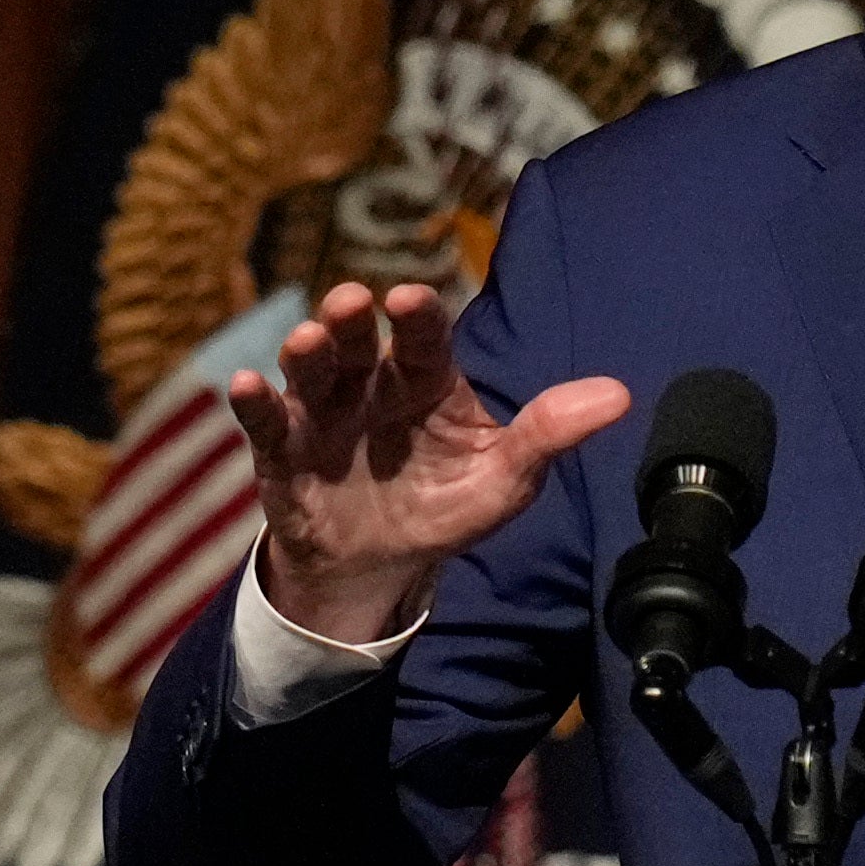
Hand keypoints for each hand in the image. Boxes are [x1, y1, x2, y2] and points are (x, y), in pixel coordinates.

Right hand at [226, 283, 629, 644]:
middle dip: (349, 318)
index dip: (415, 315)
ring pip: (309, 370)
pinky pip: (266, 421)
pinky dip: (253, 403)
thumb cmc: (447, 506)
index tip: (408, 298)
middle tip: (350, 303)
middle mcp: (371, 384)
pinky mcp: (285, 452)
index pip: (423, 337)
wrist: (384, 567)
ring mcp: (323, 414)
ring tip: (306, 341)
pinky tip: (244, 387)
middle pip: (357, 340)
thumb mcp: (506, 479)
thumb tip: (620, 395)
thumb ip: (551, 433)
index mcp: (427, 380)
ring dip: (304, 350)